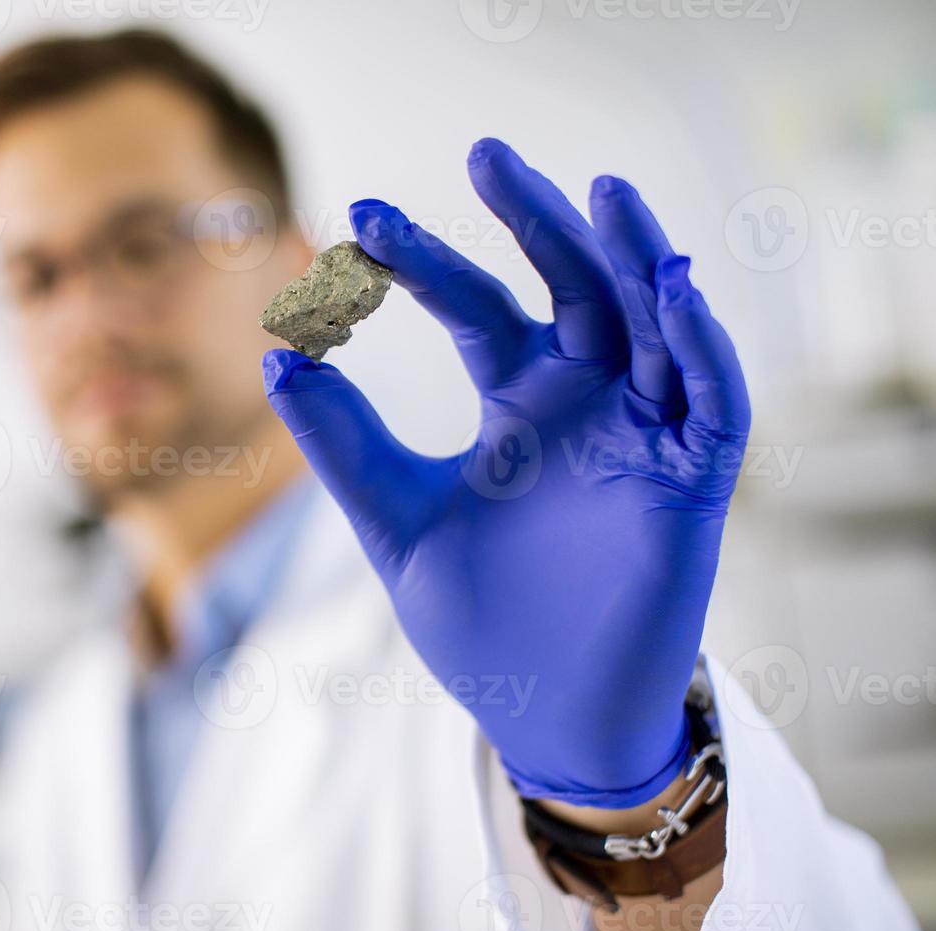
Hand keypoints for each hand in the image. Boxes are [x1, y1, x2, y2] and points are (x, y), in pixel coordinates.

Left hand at [262, 139, 749, 807]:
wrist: (543, 716)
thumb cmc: (479, 621)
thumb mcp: (397, 523)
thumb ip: (346, 446)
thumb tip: (276, 359)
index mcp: (517, 404)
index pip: (476, 306)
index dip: (422, 263)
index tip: (355, 225)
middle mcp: (584, 403)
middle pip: (574, 284)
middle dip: (536, 220)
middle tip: (484, 154)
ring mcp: (643, 436)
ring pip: (655, 322)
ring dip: (637, 258)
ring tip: (602, 195)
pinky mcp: (692, 485)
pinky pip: (713, 401)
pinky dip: (699, 347)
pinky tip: (667, 289)